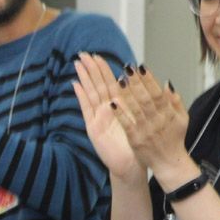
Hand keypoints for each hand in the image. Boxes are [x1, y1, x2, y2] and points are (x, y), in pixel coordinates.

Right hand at [72, 52, 141, 179]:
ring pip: (90, 93)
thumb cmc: (138, 144)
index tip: (98, 56)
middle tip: (83, 54)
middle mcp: (107, 110)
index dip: (103, 70)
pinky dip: (80, 96)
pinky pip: (86, 108)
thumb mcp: (142, 121)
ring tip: (77, 63)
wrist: (131, 165)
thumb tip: (144, 84)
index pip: (110, 83)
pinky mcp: (93, 127)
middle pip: (97, 85)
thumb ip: (141, 104)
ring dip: (84, 78)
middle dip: (91, 69)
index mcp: (120, 106)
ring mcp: (98, 117)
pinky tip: (75, 84)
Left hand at [109, 64, 190, 174]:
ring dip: (127, 94)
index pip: (158, 93)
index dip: (149, 80)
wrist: (169, 163)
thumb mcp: (181, 119)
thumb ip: (175, 101)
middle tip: (126, 68)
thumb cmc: (174, 138)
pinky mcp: (135, 139)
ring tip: (118, 80)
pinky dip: (120, 114)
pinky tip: (112, 103)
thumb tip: (167, 83)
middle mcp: (158, 120)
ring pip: (136, 109)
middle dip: (137, 82)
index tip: (140, 66)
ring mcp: (146, 130)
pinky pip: (126, 125)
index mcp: (169, 114)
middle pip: (146, 98)